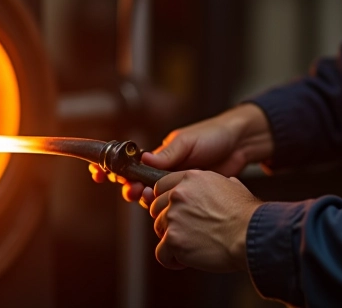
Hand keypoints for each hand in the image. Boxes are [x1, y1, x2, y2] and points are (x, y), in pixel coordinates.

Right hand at [90, 103, 273, 205]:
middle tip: (130, 189)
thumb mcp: (187, 141)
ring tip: (147, 196)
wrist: (241, 144)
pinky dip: (163, 205)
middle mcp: (164, 169)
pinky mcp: (189, 194)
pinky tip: (163, 205)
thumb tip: (144, 160)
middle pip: (136, 183)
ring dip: (144, 197)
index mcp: (159, 153)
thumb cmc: (213, 135)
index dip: (113, 168)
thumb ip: (166, 153)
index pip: (130, 162)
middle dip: (128, 187)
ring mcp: (176, 183)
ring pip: (152, 196)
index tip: (100, 172)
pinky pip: (171, 203)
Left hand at [148, 170, 260, 271]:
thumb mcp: (233, 186)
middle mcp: (178, 194)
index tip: (175, 212)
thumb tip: (226, 184)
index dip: (166, 201)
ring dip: (172, 241)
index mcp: (191, 178)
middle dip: (169, 221)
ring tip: (192, 247)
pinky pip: (161, 254)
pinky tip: (186, 261)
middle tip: (186, 232)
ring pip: (159, 230)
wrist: (249, 235)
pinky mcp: (173, 239)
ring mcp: (174, 216)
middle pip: (157, 209)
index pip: (161, 186)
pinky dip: (172, 260)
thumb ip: (218, 184)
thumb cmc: (247, 215)